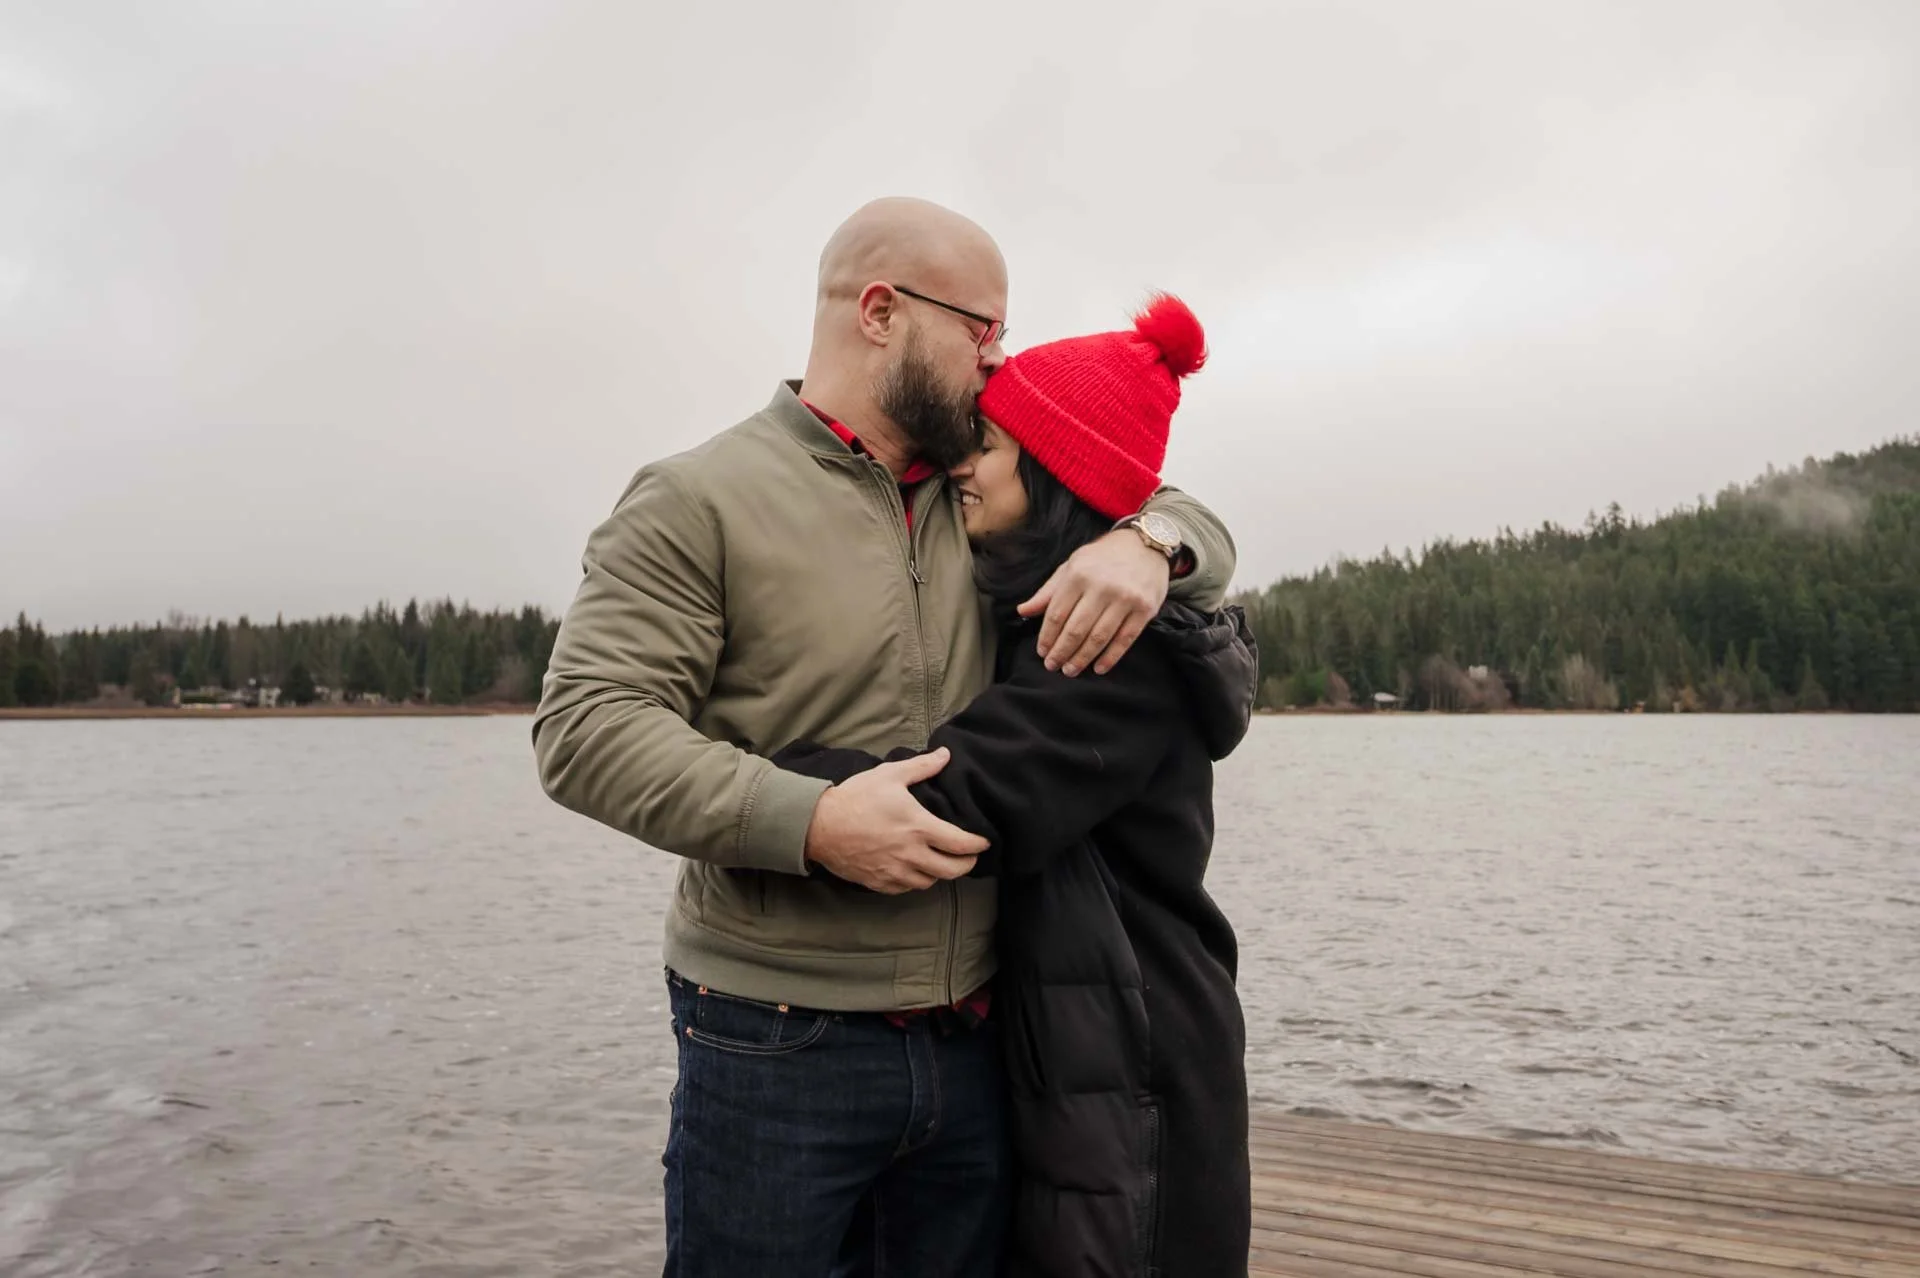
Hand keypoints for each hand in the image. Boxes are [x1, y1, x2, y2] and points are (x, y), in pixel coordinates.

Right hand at [802, 749, 987, 893]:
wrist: (819, 826)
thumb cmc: (855, 797)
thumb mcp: (889, 775)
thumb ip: (921, 767)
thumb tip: (945, 755)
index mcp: (919, 828)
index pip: (961, 844)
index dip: (978, 845)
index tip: (984, 842)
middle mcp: (911, 855)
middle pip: (952, 871)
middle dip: (966, 864)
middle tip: (969, 857)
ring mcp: (895, 872)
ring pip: (930, 882)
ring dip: (940, 873)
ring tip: (941, 861)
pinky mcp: (880, 883)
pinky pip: (907, 888)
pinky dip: (916, 881)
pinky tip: (914, 870)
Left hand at [1017, 529, 1169, 676]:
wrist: (1145, 544)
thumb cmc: (1103, 558)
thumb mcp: (1071, 566)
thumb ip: (1048, 591)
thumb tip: (1023, 611)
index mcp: (1078, 575)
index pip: (1057, 614)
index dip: (1047, 637)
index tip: (1042, 652)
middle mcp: (1101, 587)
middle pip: (1076, 629)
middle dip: (1061, 652)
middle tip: (1053, 666)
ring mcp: (1125, 598)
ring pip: (1099, 637)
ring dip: (1082, 658)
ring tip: (1070, 670)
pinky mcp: (1144, 609)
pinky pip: (1125, 639)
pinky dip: (1110, 657)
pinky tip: (1099, 668)